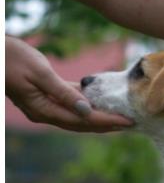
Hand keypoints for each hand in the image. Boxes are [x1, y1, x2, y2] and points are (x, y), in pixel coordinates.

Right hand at [5, 36, 133, 131]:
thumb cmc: (11, 58)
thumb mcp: (40, 73)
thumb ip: (64, 93)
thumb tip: (86, 110)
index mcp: (44, 110)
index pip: (83, 120)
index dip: (107, 122)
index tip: (127, 122)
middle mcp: (45, 112)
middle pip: (83, 123)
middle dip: (108, 124)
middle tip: (131, 124)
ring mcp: (45, 105)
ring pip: (79, 115)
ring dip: (100, 116)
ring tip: (121, 116)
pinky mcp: (45, 95)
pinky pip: (71, 104)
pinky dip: (87, 103)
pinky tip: (101, 102)